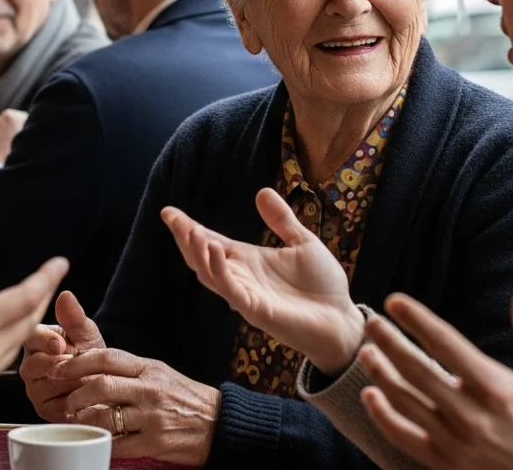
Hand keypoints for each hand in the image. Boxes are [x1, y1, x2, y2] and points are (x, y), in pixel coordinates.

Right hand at [0, 217, 67, 441]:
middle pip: (29, 319)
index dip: (46, 278)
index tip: (61, 263)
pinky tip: (3, 340)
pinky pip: (5, 361)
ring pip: (20, 341)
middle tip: (51, 279)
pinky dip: (15, 342)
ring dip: (31, 319)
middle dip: (43, 295)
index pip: (25, 297)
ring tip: (32, 305)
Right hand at [20, 291, 105, 420]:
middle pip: (31, 366)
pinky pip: (51, 406)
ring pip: (42, 387)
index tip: (61, 343)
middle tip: (75, 363)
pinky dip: (69, 399)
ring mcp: (35, 390)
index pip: (29, 338)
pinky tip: (82, 393)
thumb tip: (64, 295)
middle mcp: (30, 367)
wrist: (107, 385)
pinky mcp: (43, 410)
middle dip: (56, 364)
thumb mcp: (87, 333)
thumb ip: (74, 317)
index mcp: (36, 343)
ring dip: (66, 382)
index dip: (44, 340)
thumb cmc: (92, 355)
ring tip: (83, 377)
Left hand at [52, 349, 219, 465]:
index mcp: (149, 368)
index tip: (61, 369)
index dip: (79, 362)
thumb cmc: (184, 396)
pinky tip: (94, 439)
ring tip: (76, 420)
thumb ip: (131, 369)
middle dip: (76, 392)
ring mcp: (152, 417)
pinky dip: (101, 442)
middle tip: (65, 400)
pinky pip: (118, 444)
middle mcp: (150, 389)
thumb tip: (93, 365)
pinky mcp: (155, 442)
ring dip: (84, 419)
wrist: (218, 422)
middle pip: (101, 384)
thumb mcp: (160, 373)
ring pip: (105, 416)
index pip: (107, 357)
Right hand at [162, 187, 364, 375]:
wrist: (343, 320)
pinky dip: (220, 271)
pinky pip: (231, 290)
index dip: (189, 228)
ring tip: (191, 231)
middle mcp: (242, 278)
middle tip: (171, 219)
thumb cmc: (324, 286)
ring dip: (198, 254)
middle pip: (202, 258)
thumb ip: (282, 220)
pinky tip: (216, 249)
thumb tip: (261, 191)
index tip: (168, 212)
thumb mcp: (303, 242)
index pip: (212, 242)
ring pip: (211, 275)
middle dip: (185, 239)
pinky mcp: (257, 310)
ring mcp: (247, 295)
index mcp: (249, 261)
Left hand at [358, 288, 512, 469]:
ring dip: (381, 374)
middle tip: (370, 321)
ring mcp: (456, 443)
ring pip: (405, 403)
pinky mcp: (448, 465)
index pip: (445, 344)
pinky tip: (370, 396)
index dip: (416, 319)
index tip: (394, 300)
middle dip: (389, 342)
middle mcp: (470, 415)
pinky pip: (405, 439)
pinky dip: (383, 418)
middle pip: (416, 370)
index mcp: (495, 387)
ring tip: (365, 351)